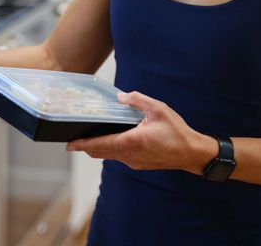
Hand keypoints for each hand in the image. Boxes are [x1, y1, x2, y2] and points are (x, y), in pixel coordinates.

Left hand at [65, 90, 216, 173]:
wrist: (191, 153)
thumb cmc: (176, 132)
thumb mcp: (158, 109)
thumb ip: (137, 100)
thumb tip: (121, 97)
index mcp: (132, 141)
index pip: (100, 145)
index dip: (83, 145)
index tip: (69, 145)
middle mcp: (130, 155)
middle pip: (101, 153)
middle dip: (86, 147)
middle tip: (74, 140)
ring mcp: (134, 162)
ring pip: (109, 156)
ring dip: (99, 149)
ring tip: (90, 139)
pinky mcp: (139, 164)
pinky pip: (119, 157)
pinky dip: (110, 150)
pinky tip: (112, 141)